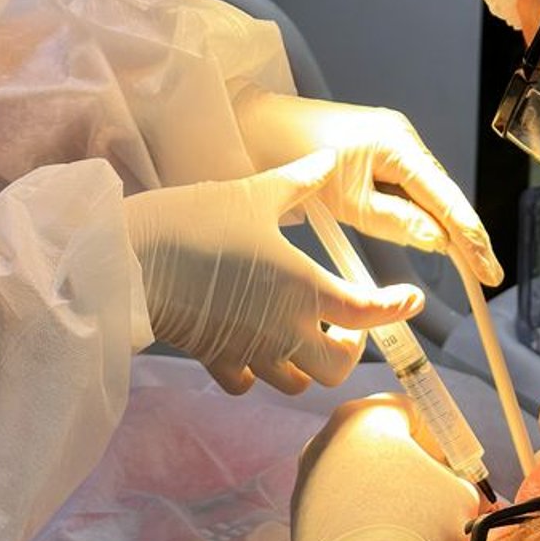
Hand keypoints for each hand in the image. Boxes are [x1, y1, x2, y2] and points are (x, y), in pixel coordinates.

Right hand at [125, 156, 422, 396]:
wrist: (128, 260)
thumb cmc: (194, 223)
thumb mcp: (253, 194)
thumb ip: (297, 182)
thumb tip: (328, 159)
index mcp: (303, 289)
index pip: (368, 312)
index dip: (396, 309)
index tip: (411, 301)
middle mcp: (284, 330)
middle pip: (337, 368)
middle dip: (346, 348)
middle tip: (339, 321)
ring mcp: (249, 351)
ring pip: (296, 382)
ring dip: (305, 362)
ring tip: (297, 330)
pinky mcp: (215, 360)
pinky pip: (248, 381)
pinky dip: (257, 370)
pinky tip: (250, 343)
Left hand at [236, 89, 501, 284]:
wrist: (255, 127)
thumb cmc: (293, 156)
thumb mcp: (347, 203)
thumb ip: (396, 222)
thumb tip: (438, 240)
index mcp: (398, 144)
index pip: (445, 198)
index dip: (470, 238)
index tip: (488, 270)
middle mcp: (402, 137)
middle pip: (443, 193)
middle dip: (465, 234)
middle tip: (486, 275)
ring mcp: (391, 140)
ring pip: (427, 191)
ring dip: (444, 225)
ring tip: (470, 263)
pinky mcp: (378, 149)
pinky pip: (408, 185)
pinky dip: (420, 212)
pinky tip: (433, 236)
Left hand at [291, 396, 479, 540]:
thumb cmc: (419, 526)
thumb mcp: (462, 494)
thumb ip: (459, 480)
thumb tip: (455, 490)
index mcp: (365, 416)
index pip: (409, 411)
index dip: (438, 438)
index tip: (453, 468)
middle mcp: (325, 439)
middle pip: (377, 444)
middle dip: (407, 468)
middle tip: (435, 500)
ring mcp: (305, 481)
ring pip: (355, 480)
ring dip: (382, 498)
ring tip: (408, 533)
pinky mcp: (296, 521)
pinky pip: (338, 512)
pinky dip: (358, 524)